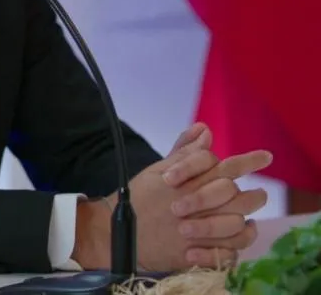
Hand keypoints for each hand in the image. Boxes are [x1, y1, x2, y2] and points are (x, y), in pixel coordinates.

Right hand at [120, 124, 269, 270]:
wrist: (117, 232)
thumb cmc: (138, 198)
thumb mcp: (156, 170)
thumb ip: (184, 152)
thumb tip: (205, 130)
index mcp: (188, 182)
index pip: (225, 166)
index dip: (249, 160)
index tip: (266, 157)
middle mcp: (196, 205)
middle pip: (236, 195)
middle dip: (254, 195)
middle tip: (260, 194)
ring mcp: (197, 230)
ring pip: (237, 223)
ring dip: (248, 219)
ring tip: (250, 217)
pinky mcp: (196, 252)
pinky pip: (229, 251)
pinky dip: (239, 244)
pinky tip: (239, 236)